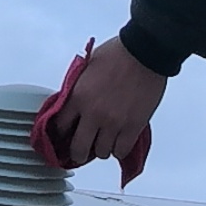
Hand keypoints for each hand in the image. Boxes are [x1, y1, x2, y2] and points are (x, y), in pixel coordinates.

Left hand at [55, 36, 167, 163]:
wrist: (144, 52)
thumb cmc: (117, 54)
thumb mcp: (86, 68)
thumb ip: (78, 88)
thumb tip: (73, 102)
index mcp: (78, 97)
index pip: (61, 126)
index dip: (61, 133)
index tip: (64, 135)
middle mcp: (93, 114)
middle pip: (78, 148)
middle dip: (77, 152)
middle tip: (80, 150)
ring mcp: (114, 123)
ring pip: (101, 153)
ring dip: (101, 148)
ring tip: (104, 140)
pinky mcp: (133, 127)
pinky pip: (122, 151)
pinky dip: (119, 149)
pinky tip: (119, 141)